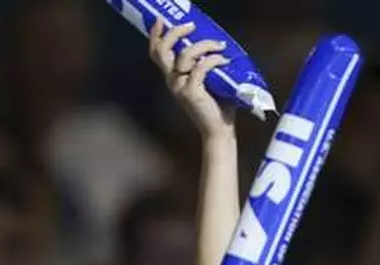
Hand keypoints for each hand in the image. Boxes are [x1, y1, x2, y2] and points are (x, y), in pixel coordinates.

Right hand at [148, 20, 234, 138]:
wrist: (219, 130)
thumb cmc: (217, 106)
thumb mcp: (207, 80)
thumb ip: (203, 65)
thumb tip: (215, 43)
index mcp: (173, 77)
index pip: (156, 53)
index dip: (155, 35)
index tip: (161, 21)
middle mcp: (172, 81)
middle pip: (163, 50)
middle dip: (176, 33)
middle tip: (191, 26)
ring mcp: (180, 87)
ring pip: (185, 55)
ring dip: (204, 45)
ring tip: (220, 45)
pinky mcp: (192, 92)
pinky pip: (201, 67)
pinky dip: (214, 59)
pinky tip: (224, 60)